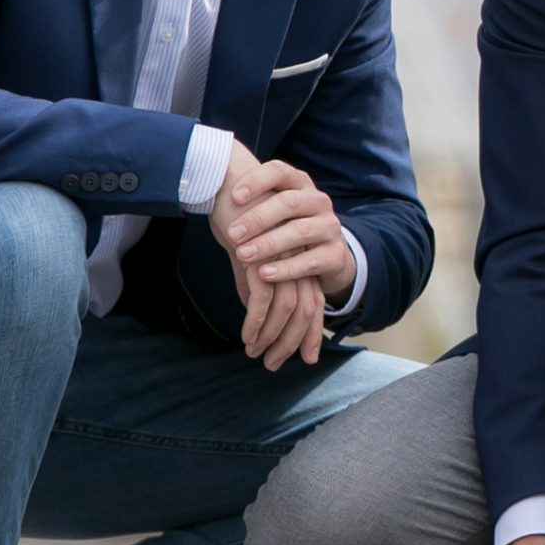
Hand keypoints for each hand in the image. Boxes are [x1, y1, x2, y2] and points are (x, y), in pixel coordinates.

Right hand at [210, 144, 322, 369]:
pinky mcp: (263, 256)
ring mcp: (284, 256)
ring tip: (255, 354)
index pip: (315, 300)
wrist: (229, 180)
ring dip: (270, 337)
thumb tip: (253, 307)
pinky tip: (247, 337)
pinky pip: (264, 298)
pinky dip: (256, 322)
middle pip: (306, 309)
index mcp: (302, 254)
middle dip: (291, 342)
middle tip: (274, 364)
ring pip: (287, 308)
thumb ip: (256, 279)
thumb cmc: (238, 214)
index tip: (307, 358)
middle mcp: (299, 256)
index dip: (312, 332)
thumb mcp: (250, 252)